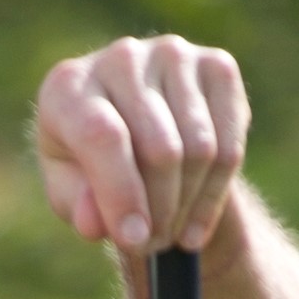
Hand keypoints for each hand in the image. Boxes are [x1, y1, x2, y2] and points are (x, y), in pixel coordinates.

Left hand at [32, 35, 251, 261]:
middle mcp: (120, 58)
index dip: (122, 195)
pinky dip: (215, 193)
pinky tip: (196, 220)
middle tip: (152, 243)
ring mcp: (172, 55)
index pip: (103, 136)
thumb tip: (96, 223)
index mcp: (68, 86)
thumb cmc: (91, 168)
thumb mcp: (72, 195)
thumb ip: (79, 208)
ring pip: (200, 150)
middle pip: (160, 149)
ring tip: (170, 231)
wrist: (135, 133)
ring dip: (188, 206)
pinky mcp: (216, 66)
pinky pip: (229, 145)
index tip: (135, 240)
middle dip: (159, 211)